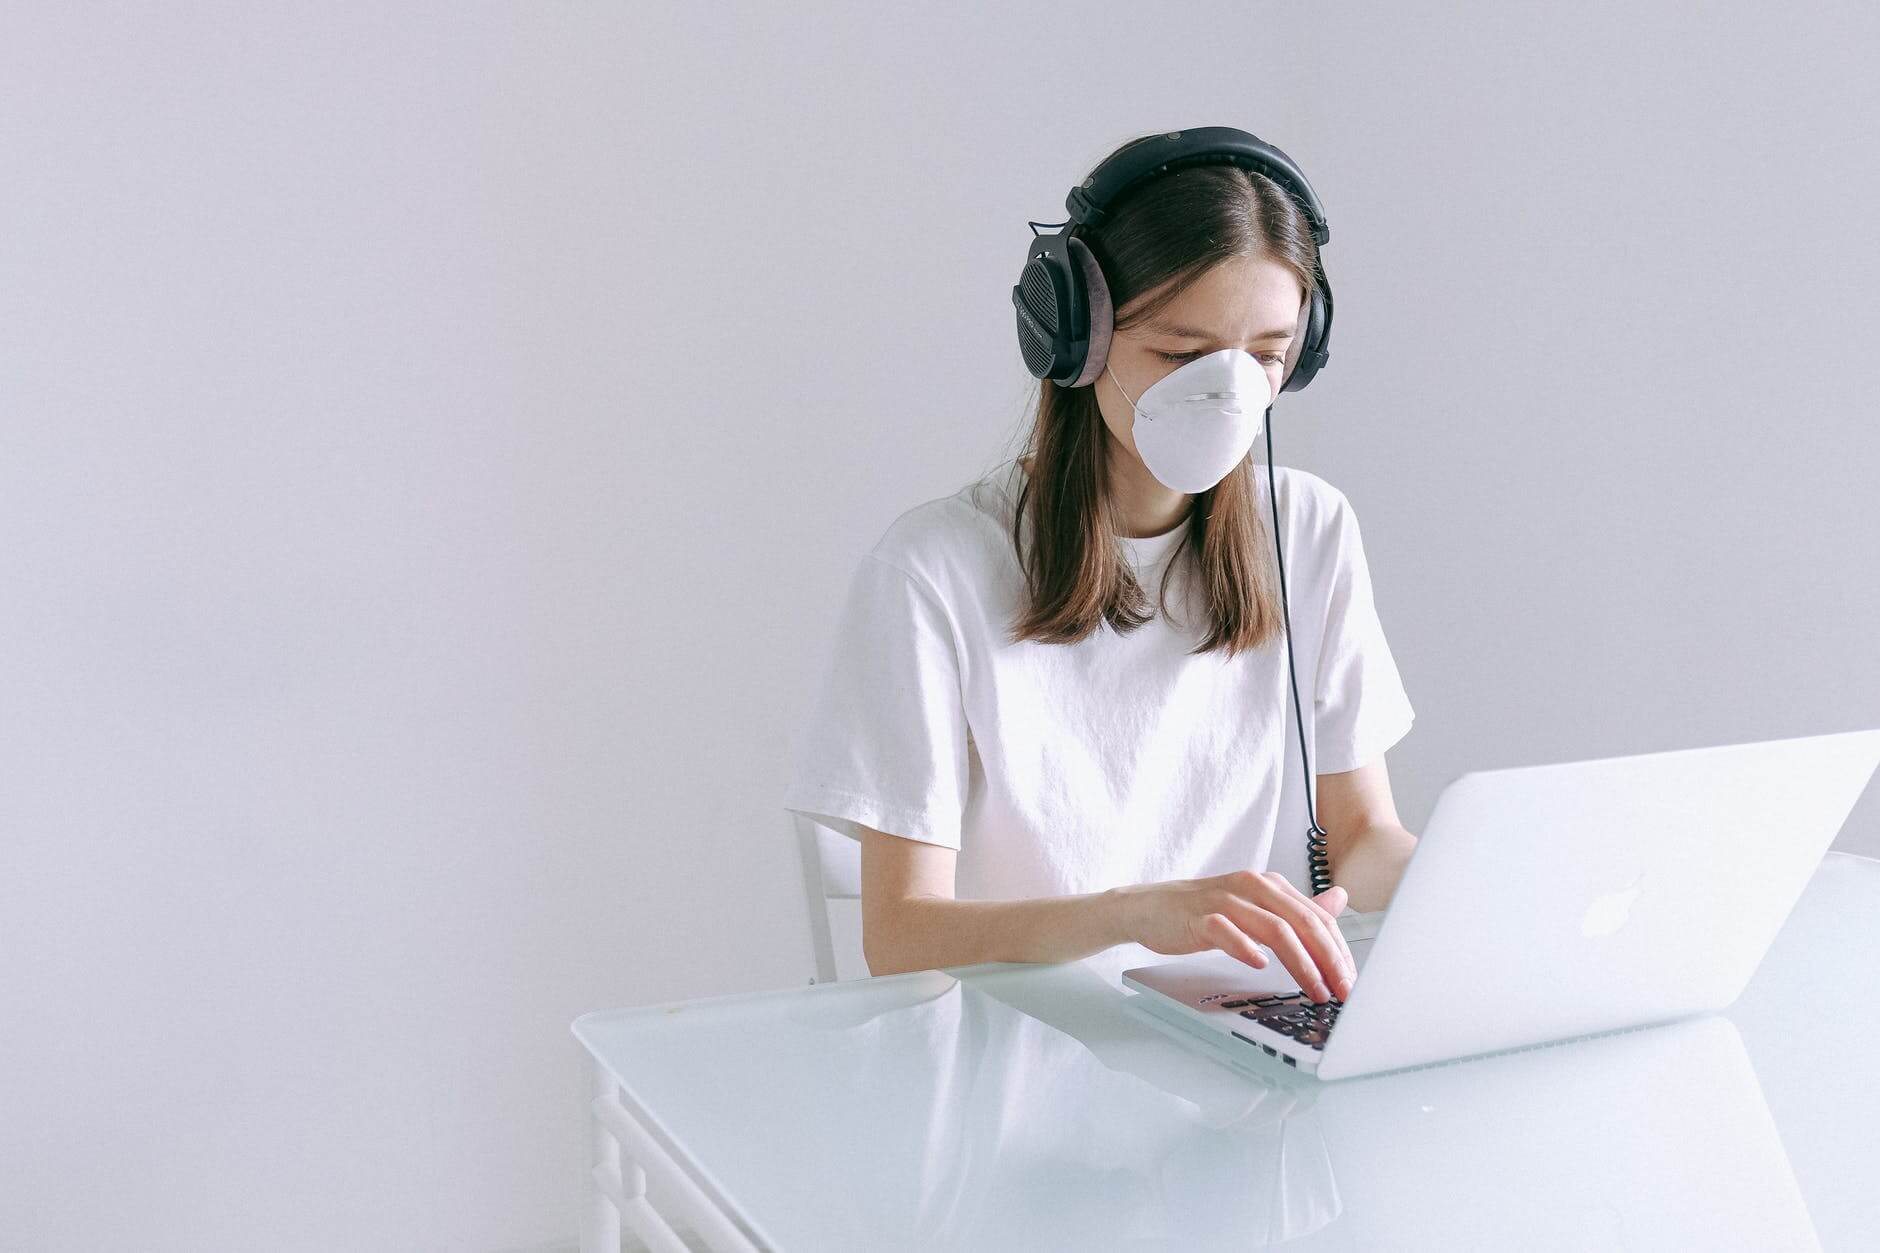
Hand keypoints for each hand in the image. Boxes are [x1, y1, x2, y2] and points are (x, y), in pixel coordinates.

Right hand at [1114, 869, 1355, 1001]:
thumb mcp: (1255, 906)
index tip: (1351, 981)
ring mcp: (1224, 900)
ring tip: (1314, 989)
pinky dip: (1246, 948)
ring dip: (1300, 963)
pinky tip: (1259, 966)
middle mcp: (1252, 886)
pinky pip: (1226, 931)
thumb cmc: (1204, 912)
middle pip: (1302, 921)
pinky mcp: (1199, 917)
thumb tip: (1339, 900)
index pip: (1317, 917)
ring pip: (1273, 928)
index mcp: (1270, 885)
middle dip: (1328, 959)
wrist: (1149, 908)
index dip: (1338, 950)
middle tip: (1342, 991)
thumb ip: (1297, 907)